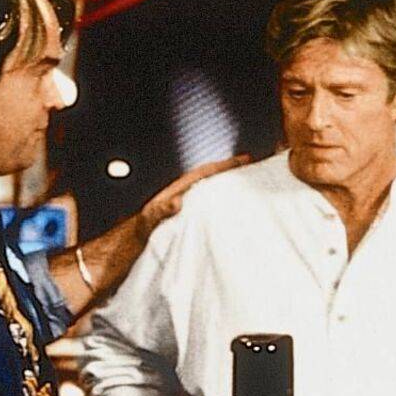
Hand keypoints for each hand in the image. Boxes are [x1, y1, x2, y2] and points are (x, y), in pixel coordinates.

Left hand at [136, 155, 250, 239]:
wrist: (140, 235)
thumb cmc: (145, 226)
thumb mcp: (151, 218)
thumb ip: (162, 210)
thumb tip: (177, 202)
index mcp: (181, 187)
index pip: (207, 172)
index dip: (225, 165)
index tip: (244, 160)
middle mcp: (188, 190)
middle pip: (215, 175)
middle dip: (233, 169)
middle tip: (255, 165)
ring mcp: (192, 199)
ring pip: (214, 186)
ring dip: (231, 182)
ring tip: (251, 180)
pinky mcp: (193, 210)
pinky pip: (213, 201)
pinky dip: (225, 198)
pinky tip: (236, 202)